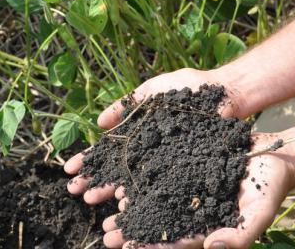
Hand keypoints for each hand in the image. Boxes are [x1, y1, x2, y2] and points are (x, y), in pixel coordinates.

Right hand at [64, 68, 247, 204]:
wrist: (224, 93)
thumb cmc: (189, 88)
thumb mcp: (152, 90)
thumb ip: (126, 104)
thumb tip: (98, 123)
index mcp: (140, 134)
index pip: (109, 150)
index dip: (90, 160)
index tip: (70, 170)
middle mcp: (149, 151)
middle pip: (116, 169)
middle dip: (94, 180)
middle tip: (75, 192)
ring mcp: (165, 163)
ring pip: (133, 180)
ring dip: (110, 192)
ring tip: (91, 201)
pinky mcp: (183, 170)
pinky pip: (159, 185)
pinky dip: (141, 194)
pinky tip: (124, 204)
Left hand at [101, 134, 294, 248]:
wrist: (272, 153)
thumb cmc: (270, 186)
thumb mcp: (259, 211)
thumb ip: (240, 234)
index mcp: (206, 227)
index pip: (176, 242)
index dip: (154, 247)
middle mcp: (191, 209)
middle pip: (158, 224)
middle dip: (133, 231)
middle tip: (107, 236)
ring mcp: (185, 187)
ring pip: (152, 200)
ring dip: (130, 206)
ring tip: (106, 212)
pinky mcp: (183, 164)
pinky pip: (158, 172)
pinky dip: (139, 176)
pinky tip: (121, 176)